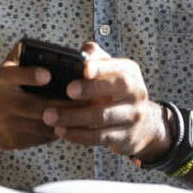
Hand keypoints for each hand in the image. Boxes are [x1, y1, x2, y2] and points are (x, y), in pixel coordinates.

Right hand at [0, 42, 88, 151]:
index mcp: (1, 80)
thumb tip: (50, 49)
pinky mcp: (17, 141)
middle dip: (63, 103)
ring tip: (86, 111)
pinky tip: (74, 123)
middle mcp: (3, 103)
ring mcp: (9, 125)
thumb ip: (24, 56)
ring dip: (66, 119)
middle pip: (35, 106)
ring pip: (43, 124)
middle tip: (86, 98)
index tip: (47, 74)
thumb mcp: (7, 69)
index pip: (12, 76)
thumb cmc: (2, 88)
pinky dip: (60, 130)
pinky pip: (43, 137)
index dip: (29, 75)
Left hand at [42, 42, 171, 160]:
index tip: (84, 69)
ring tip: (50, 116)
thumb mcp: (111, 71)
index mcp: (130, 72)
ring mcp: (133, 116)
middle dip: (89, 90)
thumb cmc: (116, 91)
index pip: (117, 67)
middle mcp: (136, 92)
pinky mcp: (125, 137)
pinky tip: (61, 131)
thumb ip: (95, 58)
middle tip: (66, 91)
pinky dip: (78, 135)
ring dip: (74, 117)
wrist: (142, 124)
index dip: (101, 68)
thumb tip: (77, 55)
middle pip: (114, 89)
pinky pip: (99, 137)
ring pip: (102, 117)